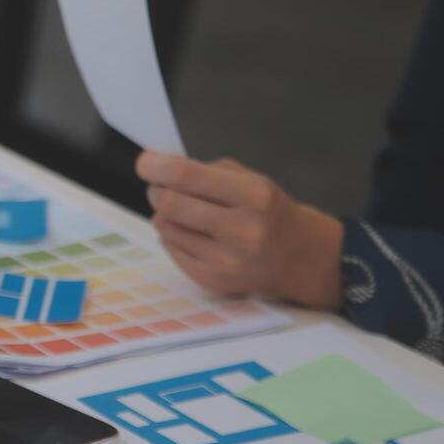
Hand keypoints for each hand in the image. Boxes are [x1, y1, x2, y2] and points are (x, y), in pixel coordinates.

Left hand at [136, 152, 343, 308]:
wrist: (299, 257)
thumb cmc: (267, 210)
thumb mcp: (250, 179)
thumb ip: (205, 171)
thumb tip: (156, 167)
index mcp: (255, 196)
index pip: (187, 176)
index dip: (157, 167)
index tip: (144, 163)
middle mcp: (243, 230)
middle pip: (169, 204)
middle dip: (156, 190)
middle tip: (159, 186)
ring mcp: (226, 260)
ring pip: (165, 227)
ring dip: (164, 214)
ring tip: (184, 211)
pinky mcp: (212, 280)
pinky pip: (170, 248)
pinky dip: (173, 235)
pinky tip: (194, 233)